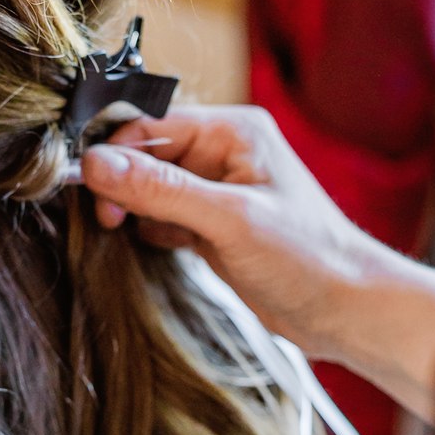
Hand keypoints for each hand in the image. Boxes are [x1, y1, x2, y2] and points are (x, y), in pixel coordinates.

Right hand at [81, 106, 385, 364]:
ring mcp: (216, 191)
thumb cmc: (307, 258)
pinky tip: (145, 249)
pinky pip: (161, 216)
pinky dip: (146, 230)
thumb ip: (161, 190)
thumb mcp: (229, 221)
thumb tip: (94, 163)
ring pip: (148, 187)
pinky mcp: (211, 227)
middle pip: (145, 153)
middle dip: (118, 184)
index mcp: (233, 131)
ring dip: (129, 208)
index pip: (152, 123)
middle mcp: (222, 153)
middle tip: (106, 221)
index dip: (114, 151)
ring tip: (120, 235)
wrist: (348, 311)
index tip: (87, 189)